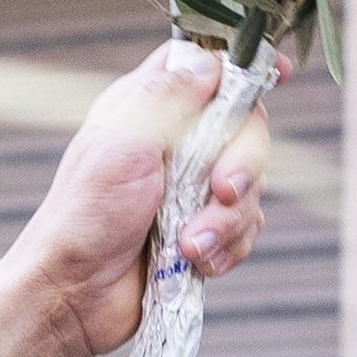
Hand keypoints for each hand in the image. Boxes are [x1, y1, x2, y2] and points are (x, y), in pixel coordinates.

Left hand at [0, 37, 263, 356]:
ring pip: (251, 186)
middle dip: (243, 165)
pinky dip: (226, 248)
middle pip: (246, 129)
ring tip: (188, 246)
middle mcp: (176, 142)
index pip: (206, 66)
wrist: (74, 294)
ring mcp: (191, 189)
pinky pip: (245, 229)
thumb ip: (168, 98)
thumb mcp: (122, 144)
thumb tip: (211, 63)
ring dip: (225, 221)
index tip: (282, 73)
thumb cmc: (85, 215)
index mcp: (150, 108)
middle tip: (221, 191)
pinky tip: (195, 263)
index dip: (243, 66)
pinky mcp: (202, 231)